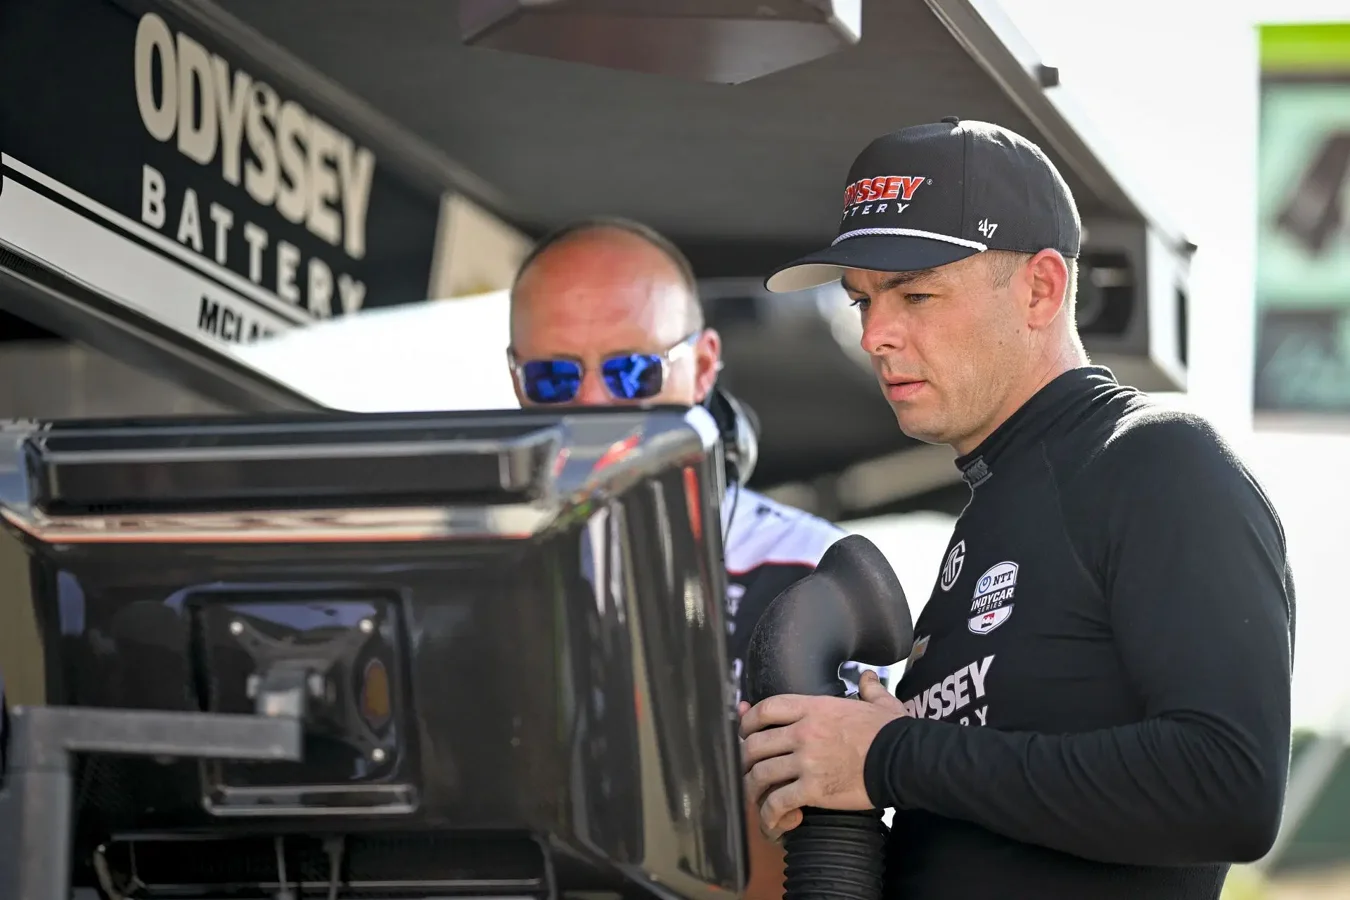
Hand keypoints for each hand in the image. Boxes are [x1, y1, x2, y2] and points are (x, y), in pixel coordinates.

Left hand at [739, 671, 908, 839]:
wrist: (905, 761)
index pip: (766, 709)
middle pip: (754, 744)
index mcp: (813, 707)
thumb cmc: (892, 733)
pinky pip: (777, 802)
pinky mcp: (813, 789)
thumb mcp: (880, 702)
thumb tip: (866, 677)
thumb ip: (868, 688)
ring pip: (760, 775)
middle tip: (748, 770)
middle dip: (745, 760)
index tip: (746, 733)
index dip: (748, 722)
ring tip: (757, 799)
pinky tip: (773, 822)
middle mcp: (803, 732)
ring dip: (752, 790)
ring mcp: (806, 761)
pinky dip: (769, 815)